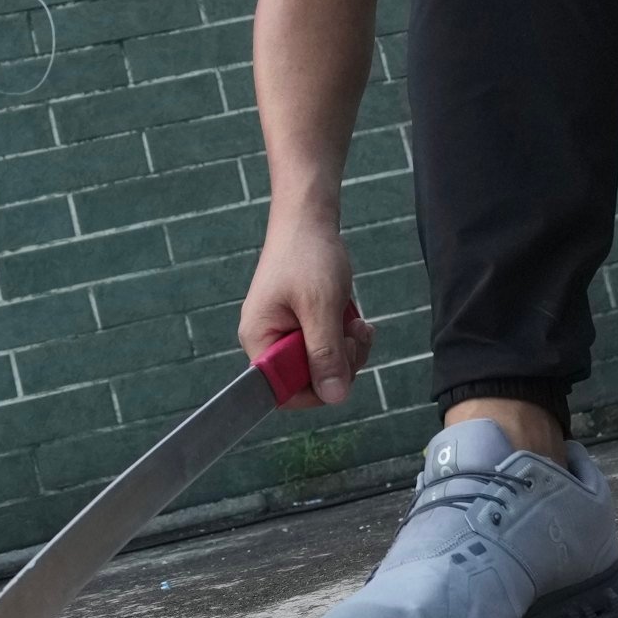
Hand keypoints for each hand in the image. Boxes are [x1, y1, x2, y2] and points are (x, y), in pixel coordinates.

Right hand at [240, 212, 373, 404]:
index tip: (342, 364)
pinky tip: (356, 321)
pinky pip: (328, 348)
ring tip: (358, 324)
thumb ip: (325, 353)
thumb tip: (334, 396)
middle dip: (340, 363)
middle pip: (308, 381)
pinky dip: (346, 339)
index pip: (283, 392)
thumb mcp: (320, 306)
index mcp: (259, 339)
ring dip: (349, 350)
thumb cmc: (308, 256)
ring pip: (324, 366)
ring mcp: (286, 334)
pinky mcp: (303, 326)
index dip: (316, 389)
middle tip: (355, 335)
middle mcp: (268, 342)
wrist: (309, 221)